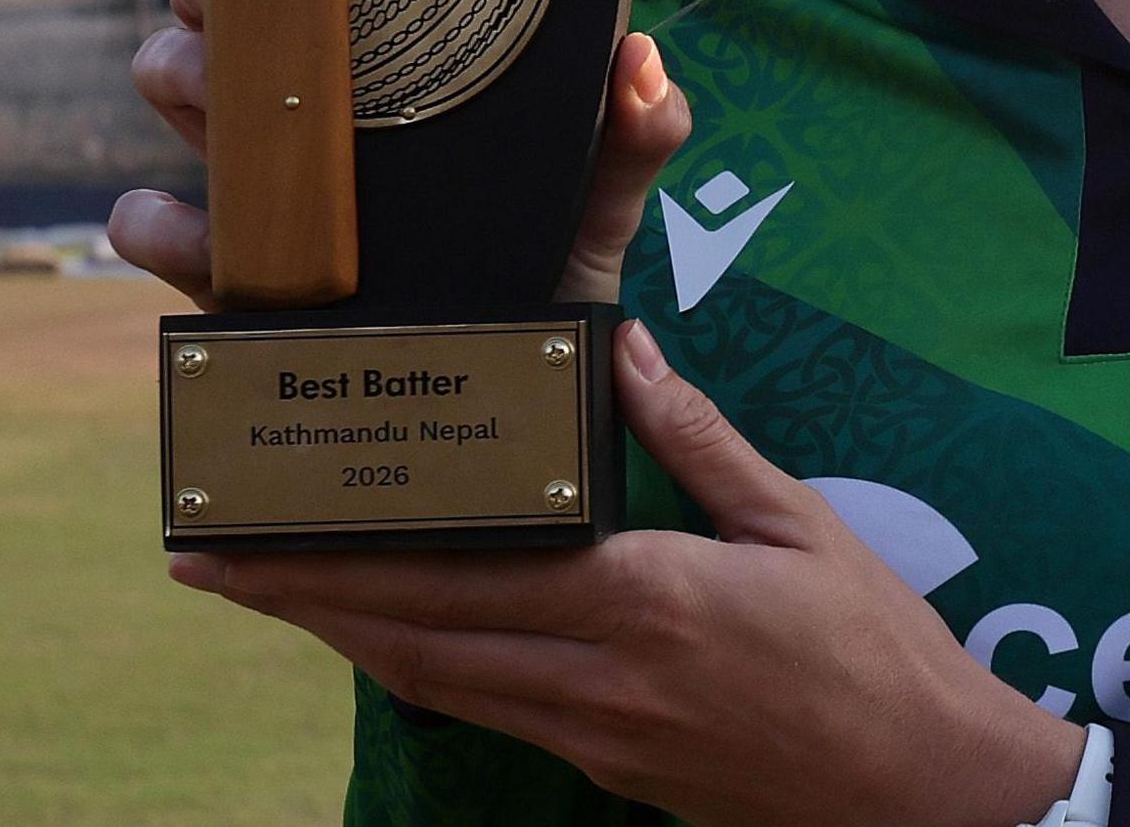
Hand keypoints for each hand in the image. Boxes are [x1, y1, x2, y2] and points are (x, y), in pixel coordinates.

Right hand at [108, 0, 694, 306]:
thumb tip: (640, 57)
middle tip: (242, 11)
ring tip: (227, 109)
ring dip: (184, 80)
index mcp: (388, 75)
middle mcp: (313, 115)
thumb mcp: (602, 198)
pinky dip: (154, 222)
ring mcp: (264, 188)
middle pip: (227, 15)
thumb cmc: (553, 266)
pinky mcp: (230, 276)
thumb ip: (637, 132)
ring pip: (179, 90)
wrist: (513, 388)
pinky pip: (157, 230)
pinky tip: (187, 229)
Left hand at [173, 319, 1087, 826]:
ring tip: (260, 595)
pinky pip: (489, 712)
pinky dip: (420, 671)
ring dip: (339, 636)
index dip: (343, 552)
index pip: (458, 570)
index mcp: (643, 599)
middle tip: (200, 560)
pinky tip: (385, 643)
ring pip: (434, 682)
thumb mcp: (798, 523)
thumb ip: (697, 437)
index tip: (260, 521)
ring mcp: (597, 734)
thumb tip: (620, 347)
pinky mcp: (612, 768)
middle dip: (298, 597)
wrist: (928, 794)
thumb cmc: (879, 651)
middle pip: (412, 636)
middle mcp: (599, 675)